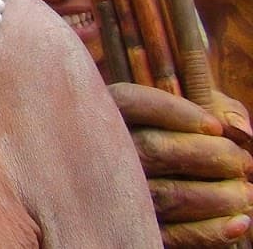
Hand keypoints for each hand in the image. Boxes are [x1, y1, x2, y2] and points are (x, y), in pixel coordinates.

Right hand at [111, 82, 252, 246]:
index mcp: (102, 115)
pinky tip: (239, 223)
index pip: (131, 103)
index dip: (176, 112)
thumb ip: (219, 109)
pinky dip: (210, 232)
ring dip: (219, 195)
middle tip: (243, 162)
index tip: (215, 127)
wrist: (131, 195)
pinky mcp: (133, 230)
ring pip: (168, 194)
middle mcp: (100, 154)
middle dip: (211, 154)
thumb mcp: (188, 114)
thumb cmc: (169, 140)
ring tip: (245, 192)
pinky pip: (172, 236)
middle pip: (155, 149)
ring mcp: (113, 196)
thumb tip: (240, 129)